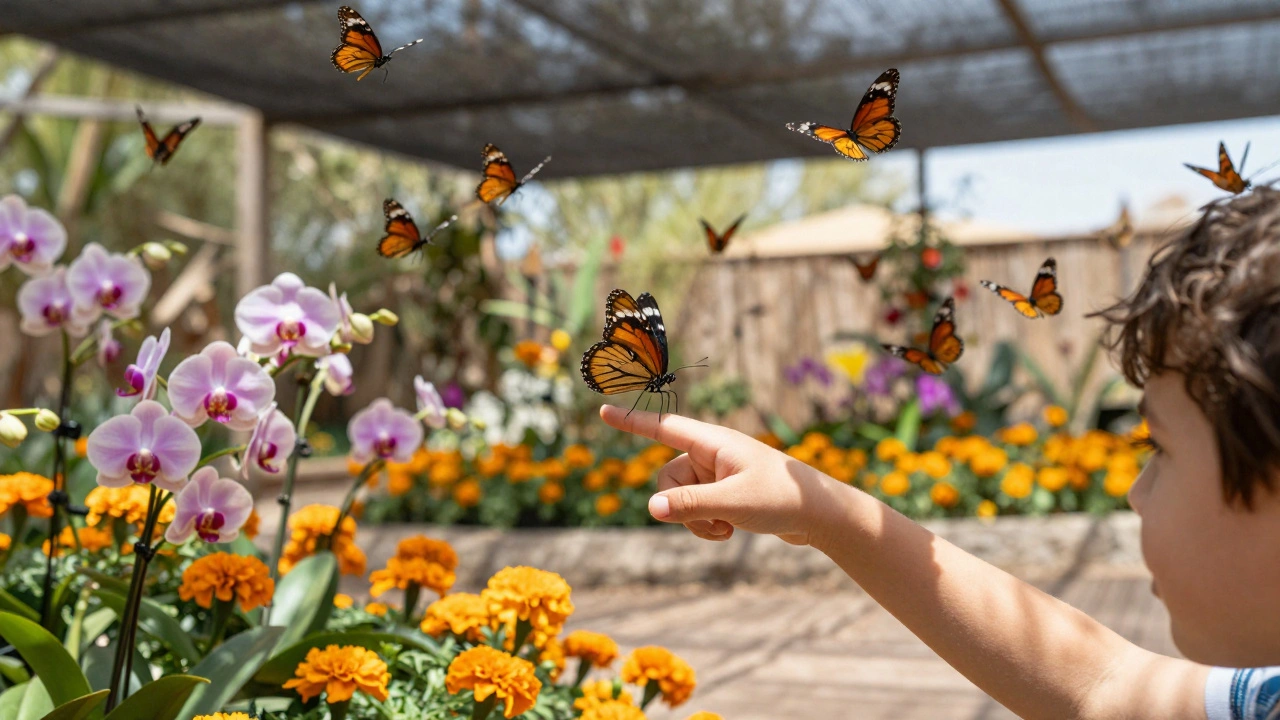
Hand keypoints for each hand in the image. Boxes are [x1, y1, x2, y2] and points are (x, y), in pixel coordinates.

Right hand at [599, 406, 847, 545]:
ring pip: (680, 500)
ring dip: (695, 521)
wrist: (820, 515)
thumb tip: (651, 510)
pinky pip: (696, 510)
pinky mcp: (724, 493)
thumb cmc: (782, 499)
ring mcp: (717, 474)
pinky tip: (729, 532)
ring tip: (725, 529)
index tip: (603, 411)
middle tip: (714, 521)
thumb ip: (690, 506)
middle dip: (680, 507)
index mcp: (714, 442)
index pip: (664, 428)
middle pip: (667, 479)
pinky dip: (705, 525)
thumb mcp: (733, 505)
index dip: (632, 422)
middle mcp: (712, 454)